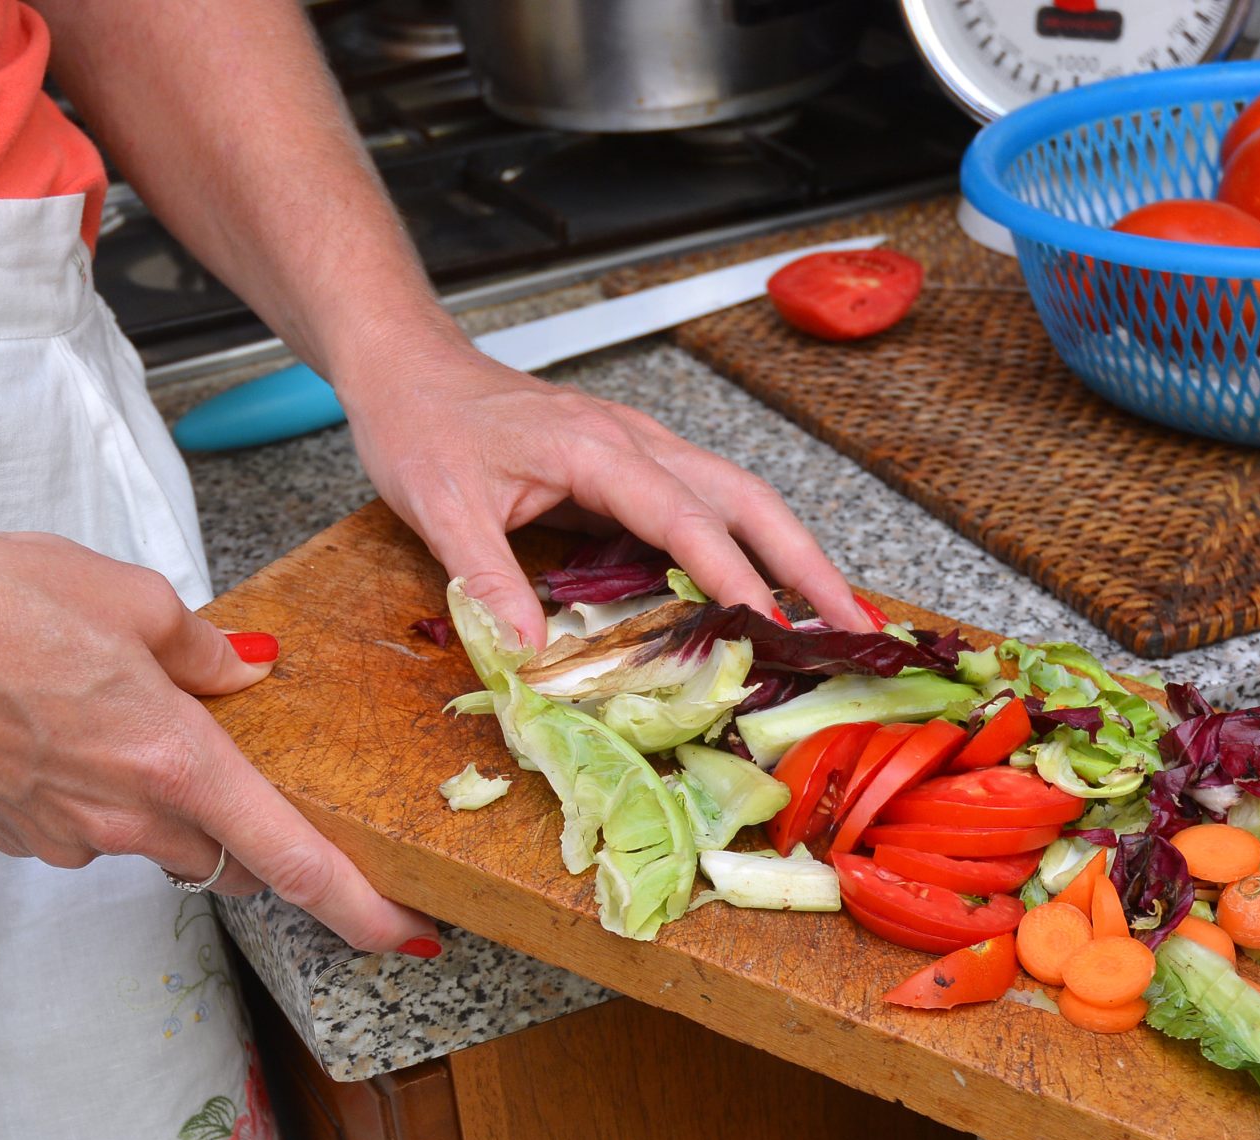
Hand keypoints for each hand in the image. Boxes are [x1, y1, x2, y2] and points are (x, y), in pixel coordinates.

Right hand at [0, 523, 434, 952]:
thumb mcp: (123, 594)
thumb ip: (202, 648)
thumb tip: (245, 673)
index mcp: (172, 762)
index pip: (295, 861)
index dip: (362, 908)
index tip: (410, 934)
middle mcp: (122, 819)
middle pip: (230, 858)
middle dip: (256, 830)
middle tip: (251, 766)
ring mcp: (61, 835)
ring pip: (156, 840)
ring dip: (170, 799)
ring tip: (126, 711)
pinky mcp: (12, 831)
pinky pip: (88, 824)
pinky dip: (101, 786)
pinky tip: (62, 719)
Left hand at [339, 334, 875, 649]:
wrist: (407, 364)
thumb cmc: (421, 423)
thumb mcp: (439, 507)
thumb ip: (487, 579)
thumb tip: (531, 655)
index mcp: (598, 449)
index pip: (686, 520)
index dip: (734, 577)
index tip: (771, 629)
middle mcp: (636, 443)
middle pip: (748, 500)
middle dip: (807, 563)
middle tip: (852, 626)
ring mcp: (639, 450)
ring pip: (739, 499)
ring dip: (791, 553)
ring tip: (832, 616)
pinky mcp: (630, 466)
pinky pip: (705, 507)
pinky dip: (747, 547)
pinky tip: (760, 592)